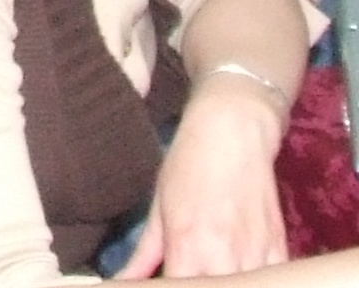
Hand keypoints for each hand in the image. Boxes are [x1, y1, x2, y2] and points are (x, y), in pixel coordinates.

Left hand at [116, 77, 286, 277]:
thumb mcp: (159, 207)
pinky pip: (270, 280)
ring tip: (209, 269)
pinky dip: (255, 279)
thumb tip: (123, 281)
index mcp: (188, 246)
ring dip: (224, 282)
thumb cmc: (187, 164)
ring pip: (242, 287)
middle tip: (185, 272)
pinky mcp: (281, 247)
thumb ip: (145, 253)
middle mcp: (224, 257)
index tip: (164, 285)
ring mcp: (257, 255)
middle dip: (197, 285)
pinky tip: (238, 270)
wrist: (232, 132)